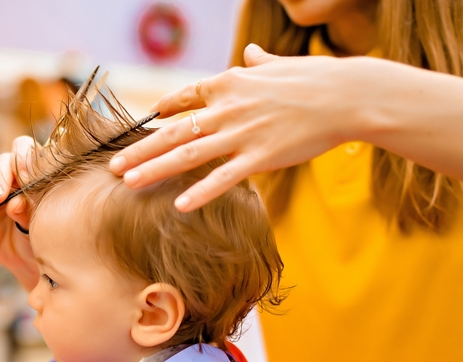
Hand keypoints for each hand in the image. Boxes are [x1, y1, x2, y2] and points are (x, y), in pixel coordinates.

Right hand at [0, 136, 37, 291]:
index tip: (25, 179)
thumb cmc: (41, 238)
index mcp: (38, 174)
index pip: (29, 153)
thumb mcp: (39, 227)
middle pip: (5, 161)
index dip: (24, 161)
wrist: (27, 259)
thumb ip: (29, 213)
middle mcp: (17, 176)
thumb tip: (16, 202)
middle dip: (0, 178)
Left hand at [110, 44, 353, 211]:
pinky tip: (180, 206)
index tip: (144, 122)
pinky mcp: (261, 157)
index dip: (162, 111)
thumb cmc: (318, 79)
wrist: (349, 95)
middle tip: (113, 167)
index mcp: (230, 83)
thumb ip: (259, 64)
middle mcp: (228, 108)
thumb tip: (251, 54)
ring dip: (155, 170)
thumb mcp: (281, 66)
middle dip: (141, 150)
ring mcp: (242, 133)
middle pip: (173, 131)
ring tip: (129, 183)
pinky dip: (201, 192)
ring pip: (188, 154)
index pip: (185, 98)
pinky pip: (224, 178)